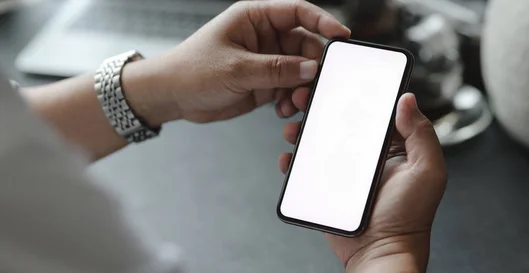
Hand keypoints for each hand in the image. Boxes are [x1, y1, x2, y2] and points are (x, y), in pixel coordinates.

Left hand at [123, 0, 350, 125]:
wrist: (172, 96)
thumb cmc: (192, 70)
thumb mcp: (237, 68)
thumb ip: (276, 69)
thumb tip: (312, 68)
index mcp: (255, 18)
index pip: (298, 12)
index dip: (323, 21)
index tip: (342, 36)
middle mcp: (264, 37)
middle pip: (304, 45)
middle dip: (312, 66)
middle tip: (315, 85)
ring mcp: (265, 61)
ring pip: (299, 71)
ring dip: (302, 87)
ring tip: (294, 102)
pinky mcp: (264, 83)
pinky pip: (288, 89)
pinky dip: (290, 100)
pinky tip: (283, 110)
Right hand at [278, 93, 446, 272]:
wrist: (381, 252)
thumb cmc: (409, 217)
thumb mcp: (427, 171)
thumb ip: (421, 134)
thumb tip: (408, 99)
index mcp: (393, 146)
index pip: (373, 110)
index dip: (356, 93)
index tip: (339, 79)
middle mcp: (368, 154)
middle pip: (341, 121)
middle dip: (321, 105)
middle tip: (307, 95)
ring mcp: (345, 170)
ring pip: (320, 140)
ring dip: (304, 127)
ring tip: (293, 125)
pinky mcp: (327, 185)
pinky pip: (307, 167)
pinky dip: (294, 158)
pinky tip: (290, 154)